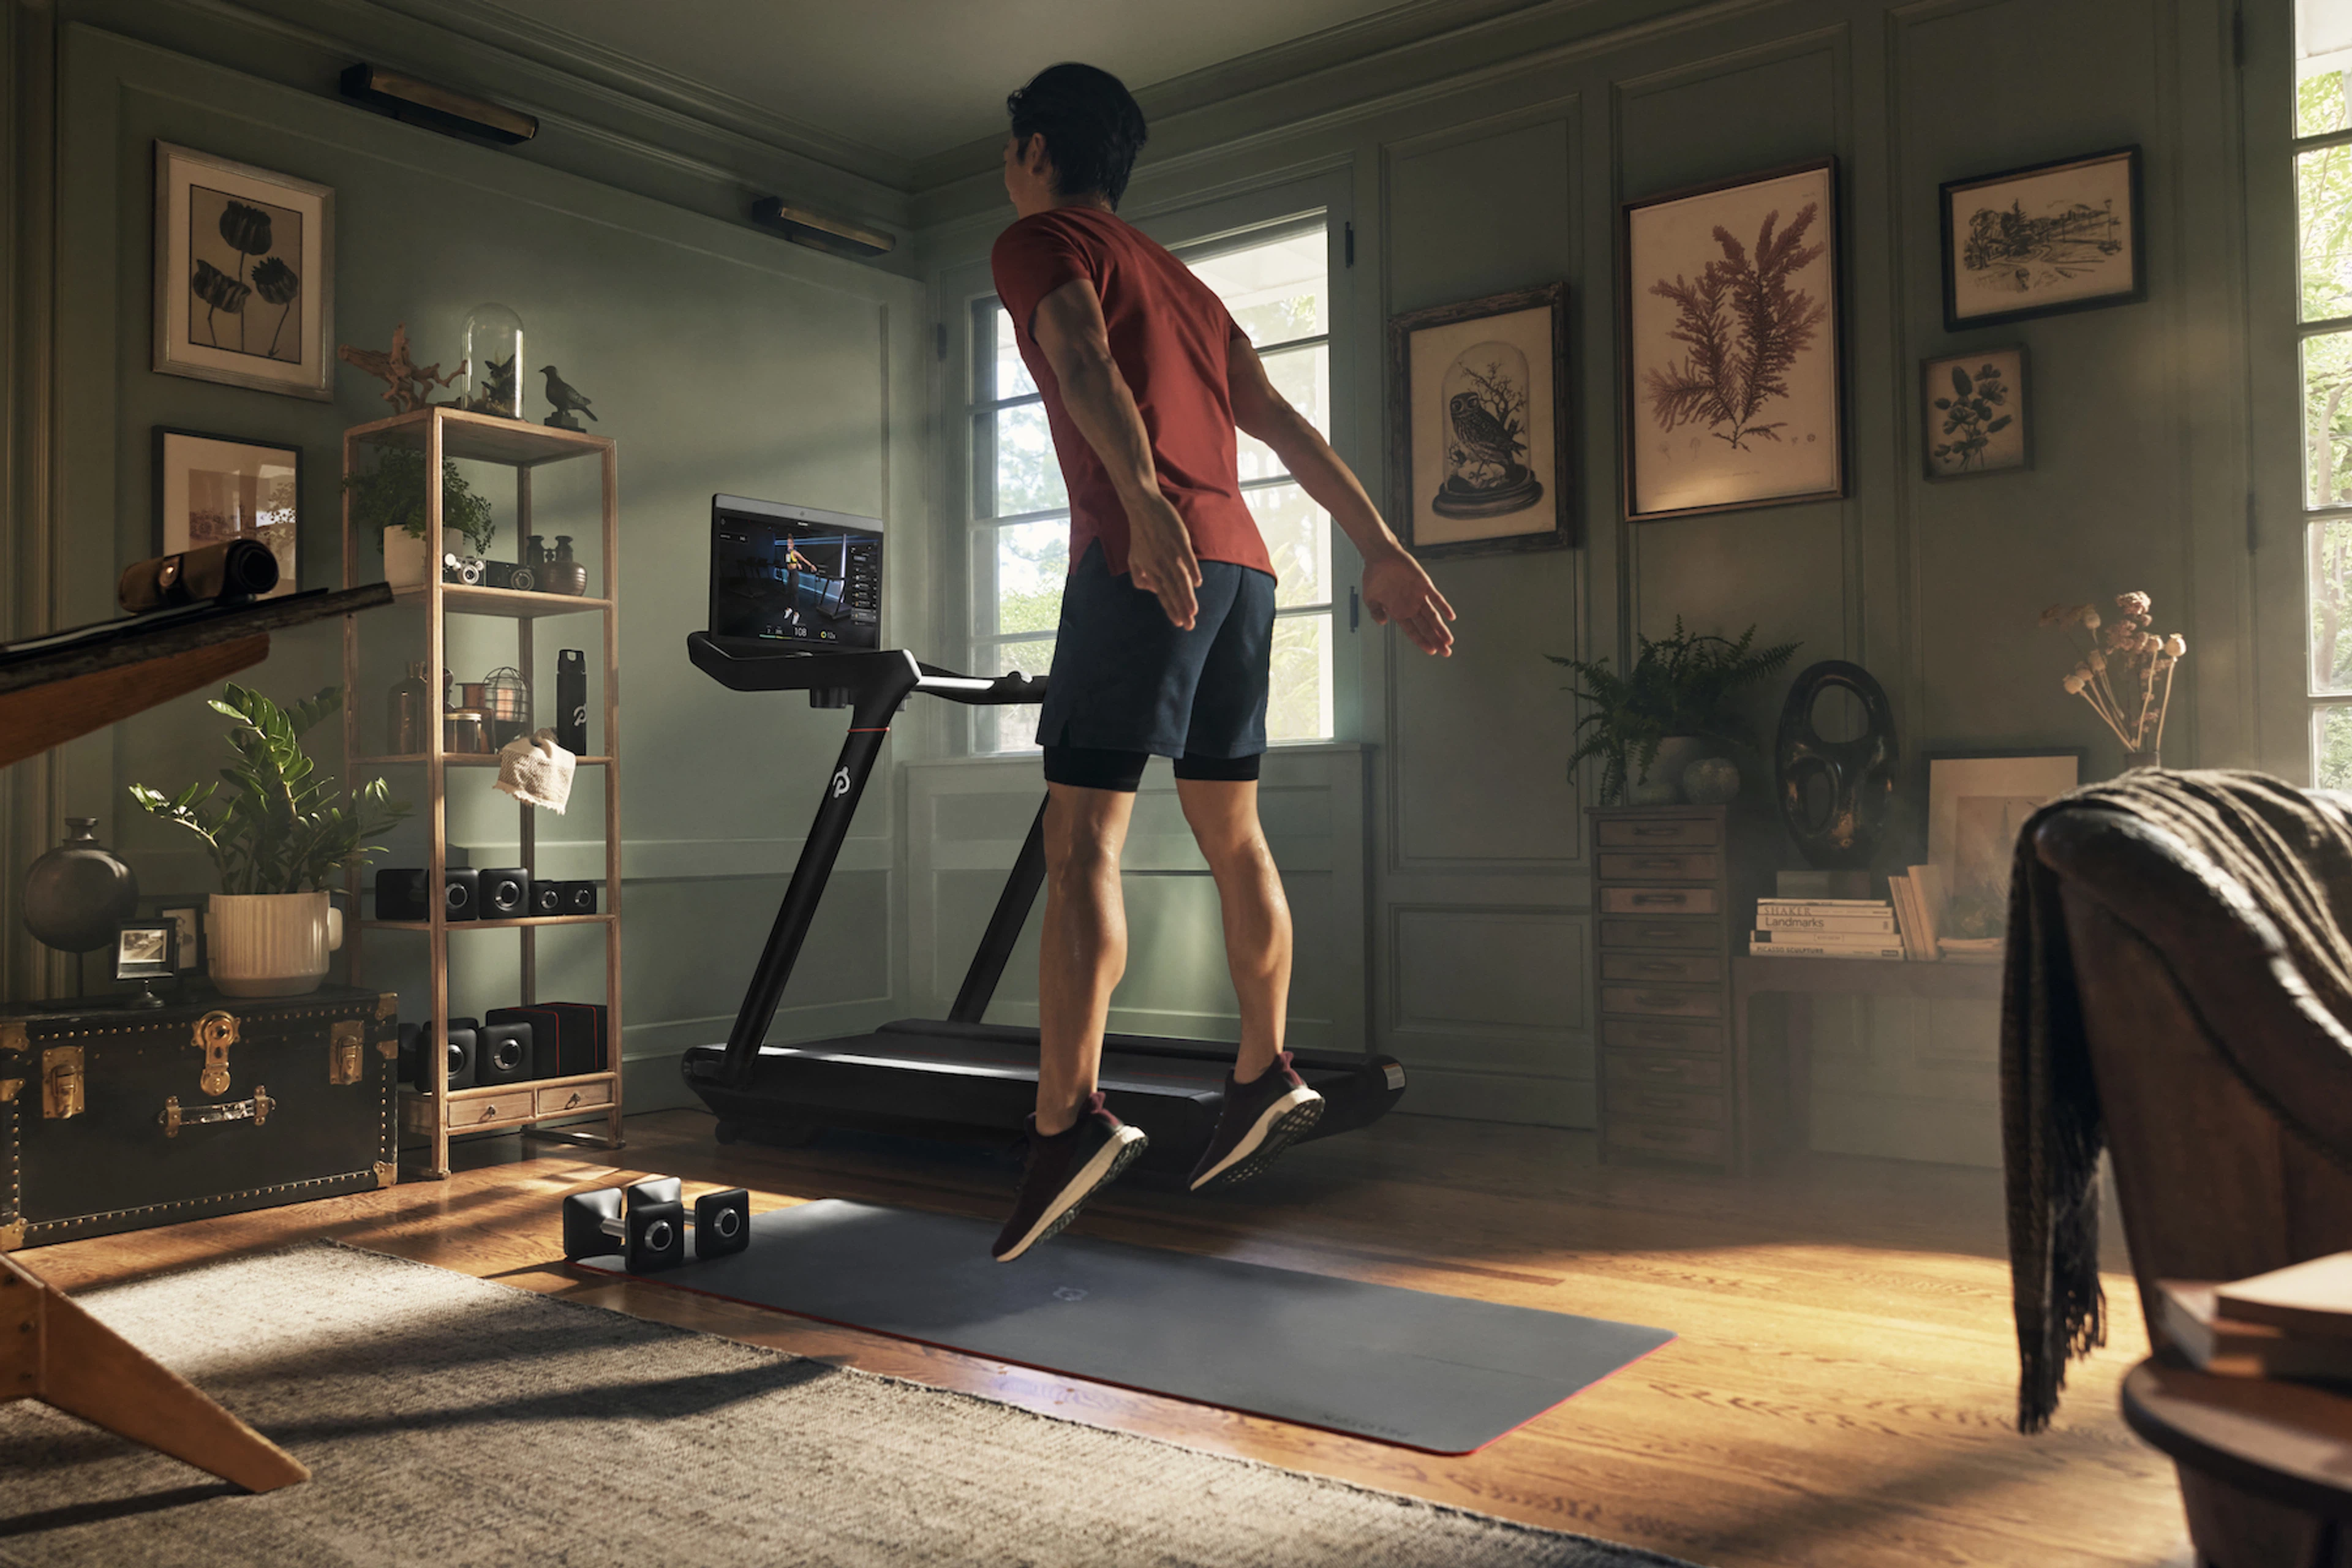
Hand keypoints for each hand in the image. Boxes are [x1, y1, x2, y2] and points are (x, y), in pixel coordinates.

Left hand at [1124, 492, 1202, 629]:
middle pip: (1172, 591)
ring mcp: (1170, 554)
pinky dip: (1192, 571)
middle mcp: (1159, 565)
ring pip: (1179, 580)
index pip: (1162, 594)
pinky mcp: (1179, 541)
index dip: (1171, 609)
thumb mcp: (1133, 557)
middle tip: (1189, 626)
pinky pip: (1187, 559)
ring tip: (1193, 612)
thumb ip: (1140, 576)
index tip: (1179, 623)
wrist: (1143, 508)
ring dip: (1186, 597)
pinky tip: (1197, 583)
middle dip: (1181, 610)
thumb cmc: (1140, 534)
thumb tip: (1153, 590)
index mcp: (1150, 570)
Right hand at [1362, 550, 1454, 655]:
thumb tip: (1382, 622)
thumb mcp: (1370, 597)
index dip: (1422, 641)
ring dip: (1441, 628)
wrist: (1381, 555)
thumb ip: (1376, 611)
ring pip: (1433, 616)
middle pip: (1426, 627)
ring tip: (1449, 640)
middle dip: (1436, 640)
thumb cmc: (1374, 575)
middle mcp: (1410, 606)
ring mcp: (1418, 596)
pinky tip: (1450, 617)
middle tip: (1445, 652)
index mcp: (1398, 611)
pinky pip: (1436, 597)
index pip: (1413, 631)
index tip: (1431, 651)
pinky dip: (1444, 607)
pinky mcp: (1424, 585)